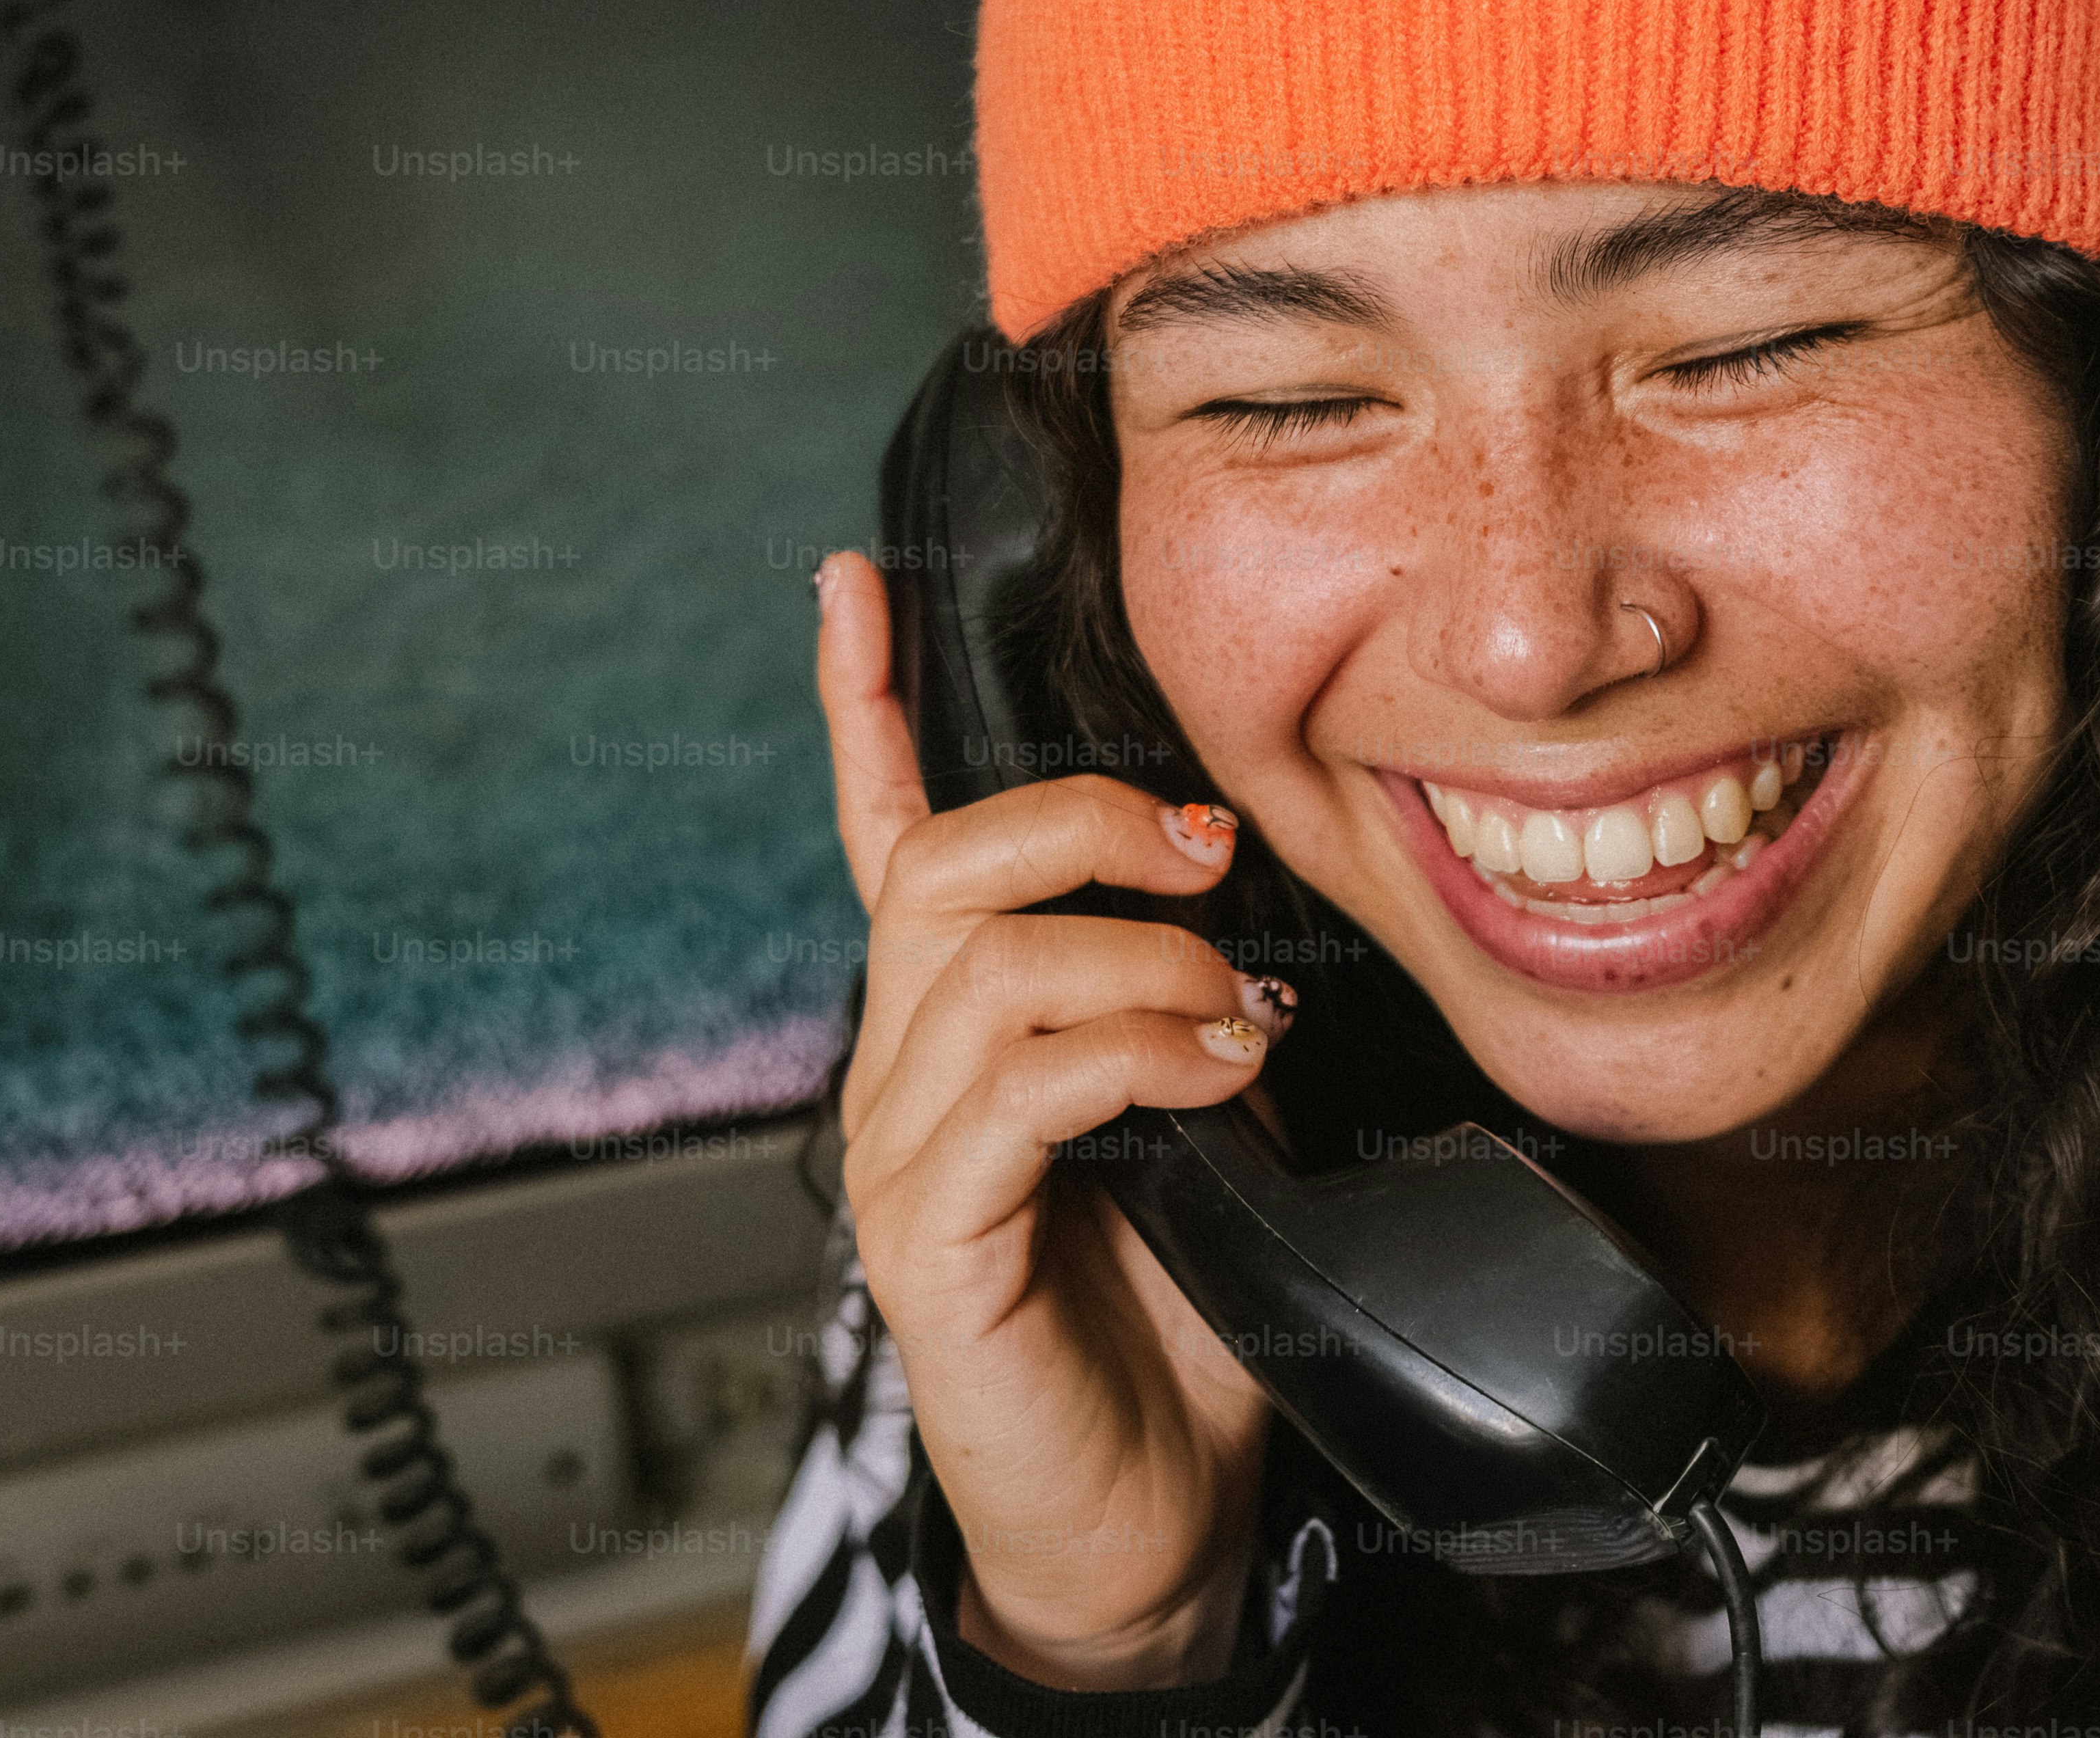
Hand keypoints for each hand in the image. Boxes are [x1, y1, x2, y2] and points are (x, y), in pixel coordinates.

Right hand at [813, 549, 1291, 1687]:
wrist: (1145, 1519)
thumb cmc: (1173, 1320)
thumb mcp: (1196, 1123)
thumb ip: (1185, 1011)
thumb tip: (1246, 916)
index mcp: (957, 1030)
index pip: (888, 835)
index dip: (866, 706)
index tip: (853, 580)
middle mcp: (900, 1075)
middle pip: (943, 868)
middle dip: (1081, 821)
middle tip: (1208, 851)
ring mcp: (902, 1160)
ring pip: (984, 965)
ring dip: (1139, 961)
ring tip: (1233, 1017)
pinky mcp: (932, 1246)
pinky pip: (1016, 1090)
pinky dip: (1135, 1055)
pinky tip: (1214, 1076)